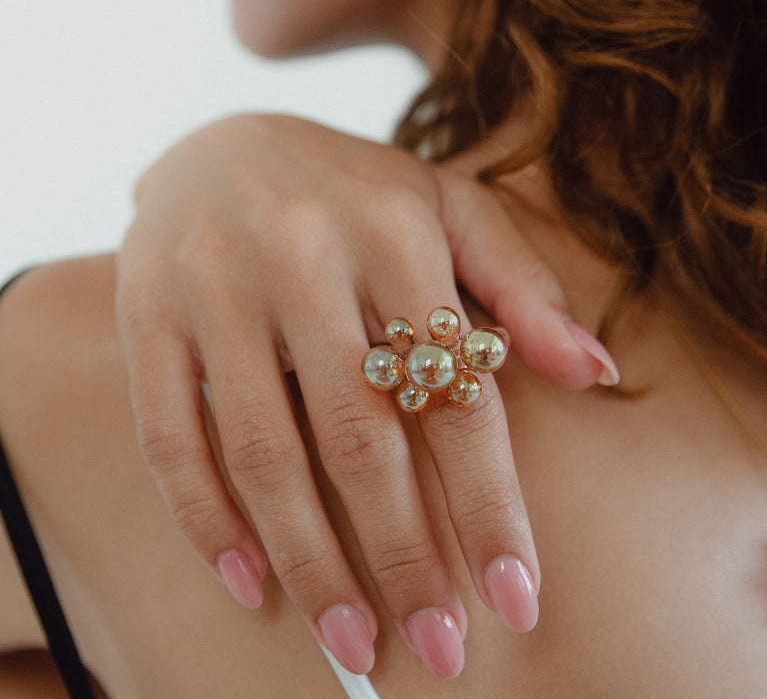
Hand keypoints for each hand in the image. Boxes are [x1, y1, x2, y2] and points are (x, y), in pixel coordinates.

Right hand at [115, 114, 616, 677]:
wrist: (220, 141)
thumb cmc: (354, 189)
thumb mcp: (449, 208)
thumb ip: (522, 283)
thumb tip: (597, 371)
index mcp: (394, 229)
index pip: (455, 390)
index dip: (491, 504)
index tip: (518, 601)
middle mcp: (303, 254)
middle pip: (362, 435)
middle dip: (406, 557)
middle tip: (437, 649)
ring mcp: (215, 283)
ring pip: (266, 449)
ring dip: (311, 561)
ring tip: (352, 644)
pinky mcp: (147, 310)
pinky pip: (171, 433)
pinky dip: (206, 520)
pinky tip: (249, 583)